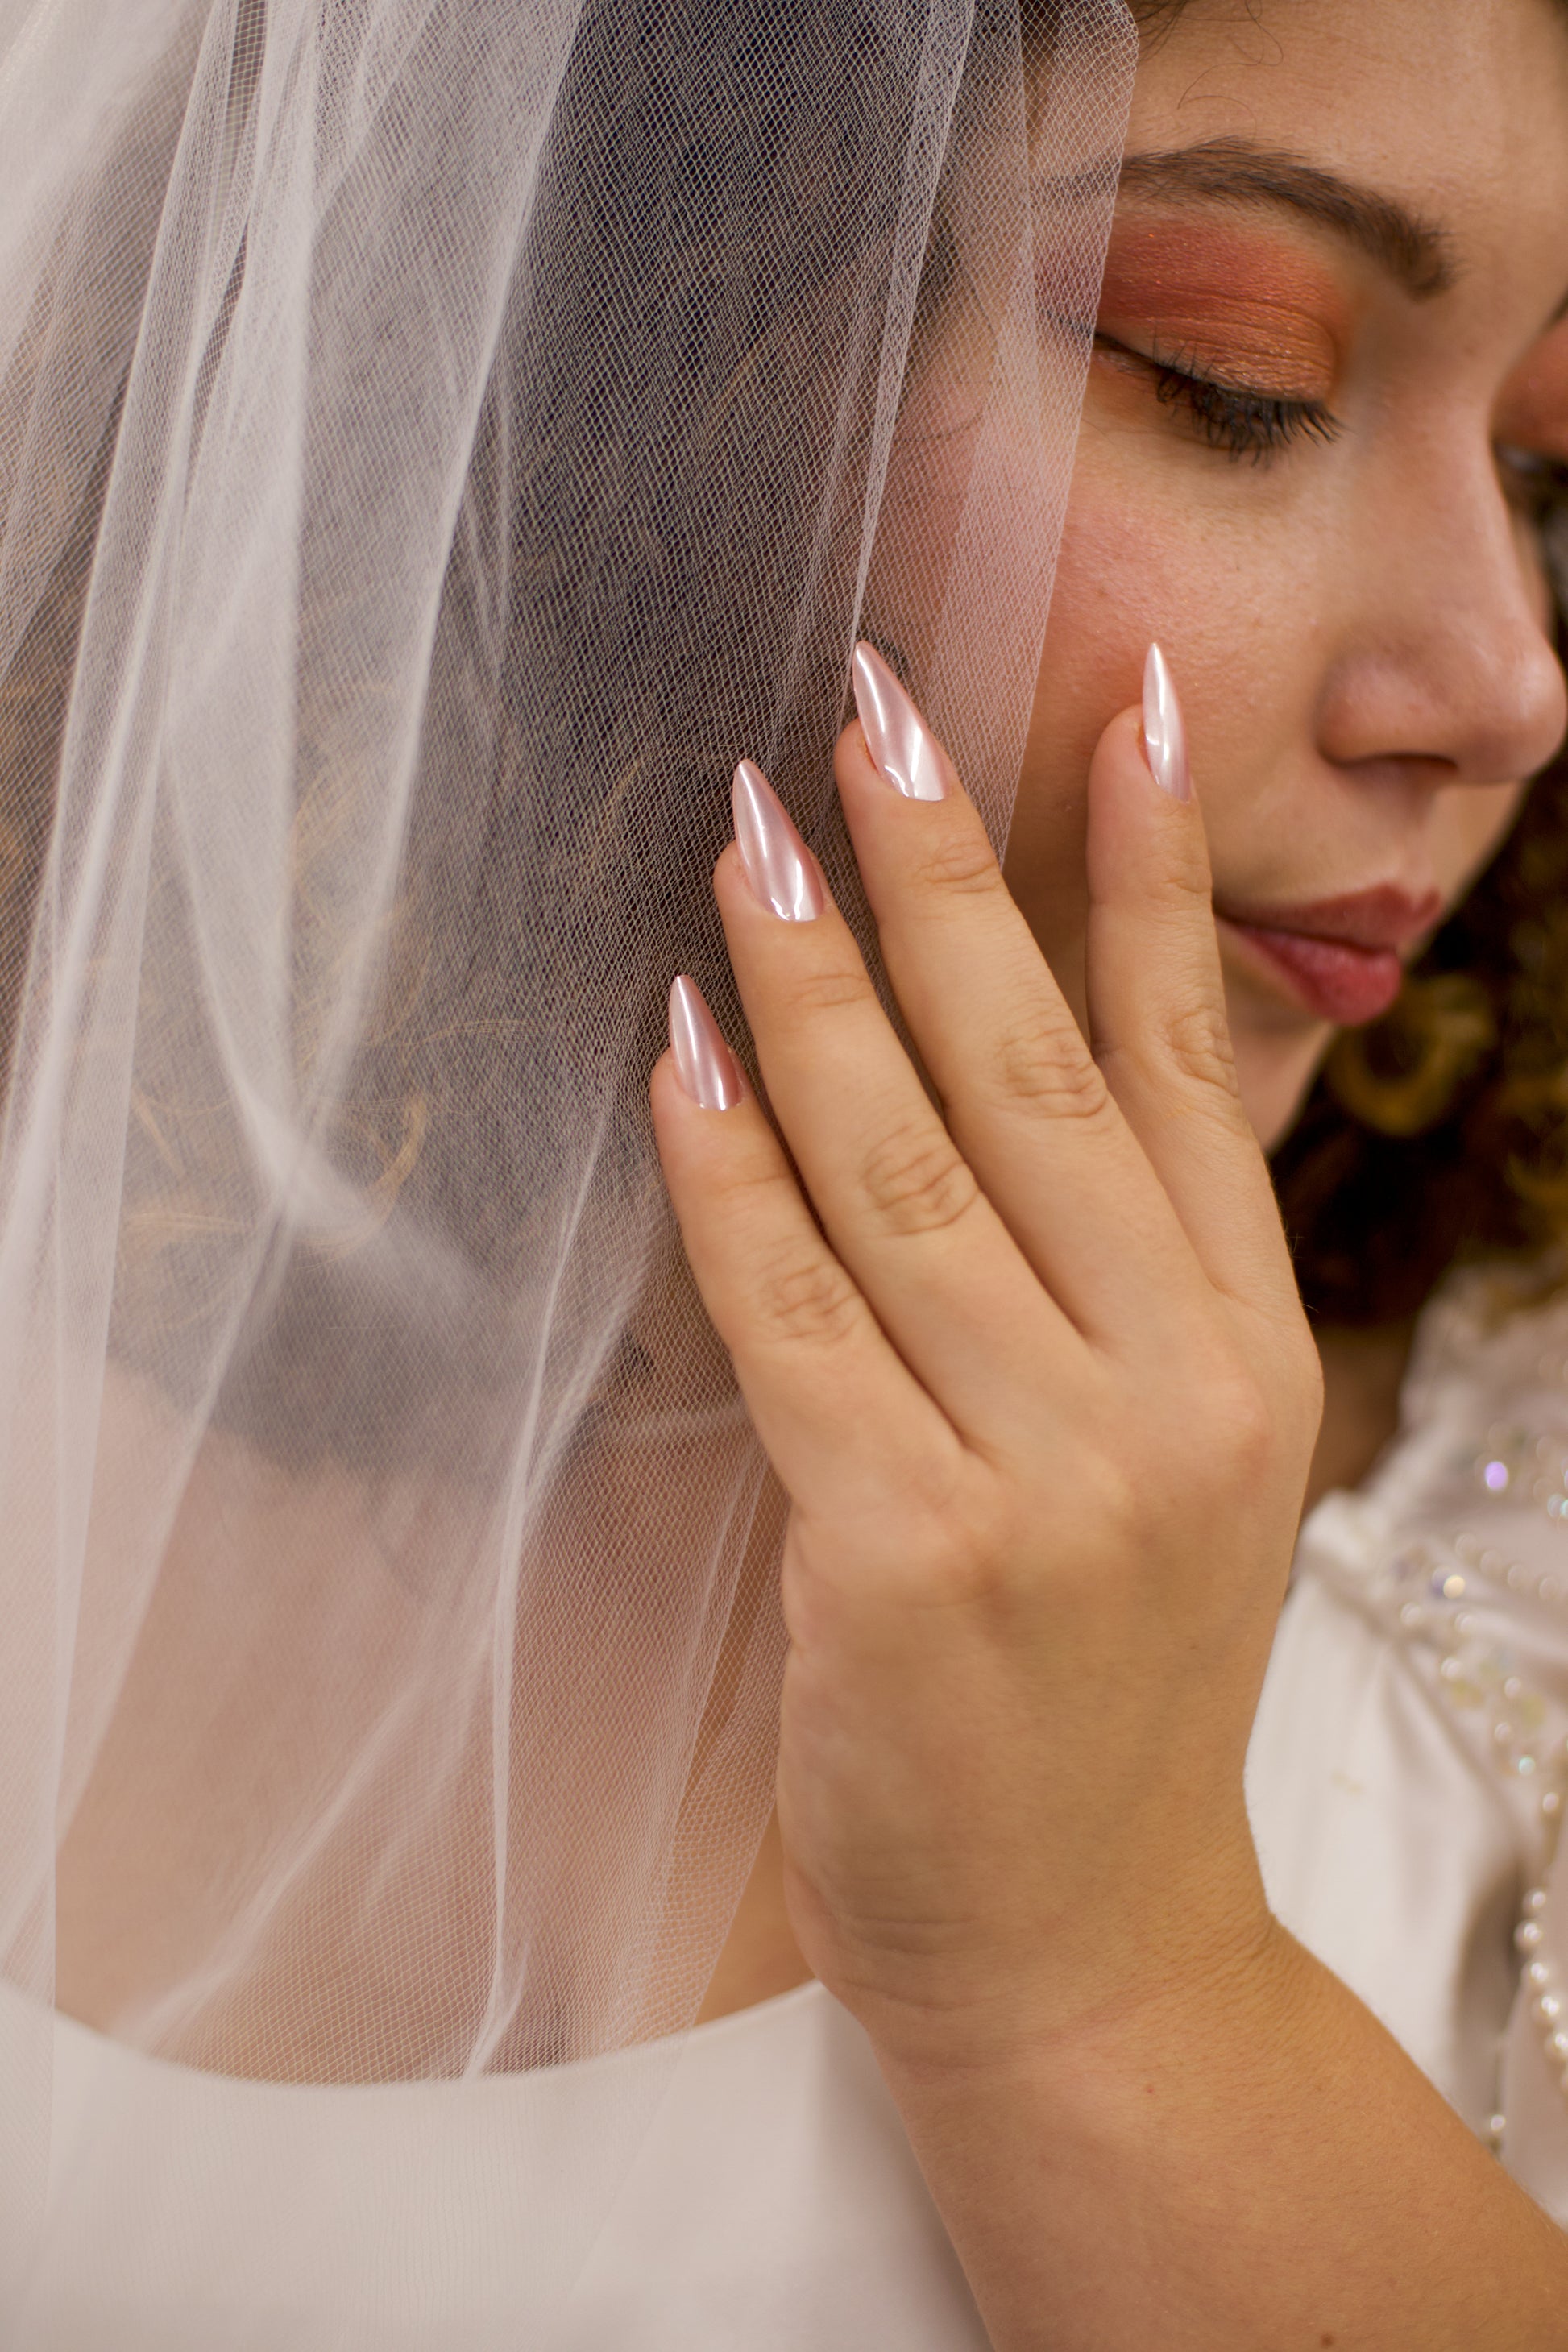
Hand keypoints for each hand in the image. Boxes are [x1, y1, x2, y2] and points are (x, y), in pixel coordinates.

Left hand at [650, 646, 1322, 2076]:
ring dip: (808, 987)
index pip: (1190, 1065)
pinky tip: (673, 1052)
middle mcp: (1171, 1389)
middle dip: (942, 876)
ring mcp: (1048, 1474)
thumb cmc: (1110, 1697)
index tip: (1108, 709)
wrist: (1090, 1951)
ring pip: (899, 1169)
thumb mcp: (1182, 1470)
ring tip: (743, 844)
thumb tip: (1027, 1069)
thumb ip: (1129, 1281)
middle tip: (863, 711)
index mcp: (1248, 1349)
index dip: (1146, 875)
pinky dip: (723, 1173)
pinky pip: (791, 1311)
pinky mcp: (905, 1554)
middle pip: (1032, 1077)